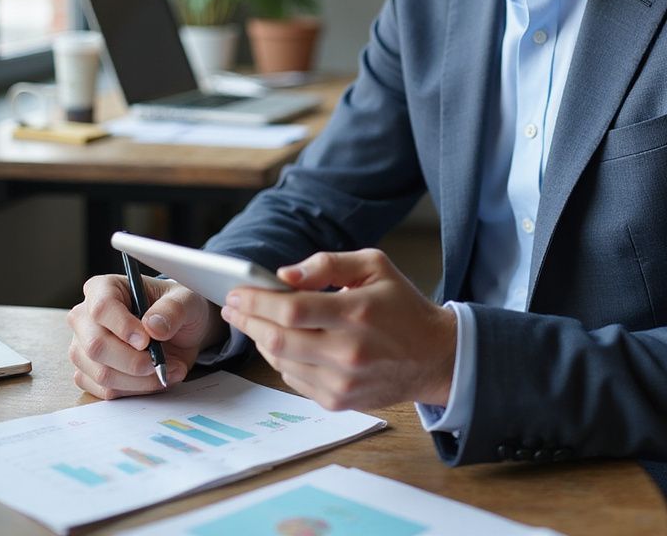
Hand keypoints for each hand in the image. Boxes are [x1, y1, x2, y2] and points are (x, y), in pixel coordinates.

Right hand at [67, 274, 226, 398]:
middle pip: (96, 346)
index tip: (146, 340)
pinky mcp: (89, 374)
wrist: (182, 332)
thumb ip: (173, 310)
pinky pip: (106, 391)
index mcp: (104, 288)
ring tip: (167, 369)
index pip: (102, 307)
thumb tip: (153, 326)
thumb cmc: (178, 308)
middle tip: (158, 362)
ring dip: (139, 380)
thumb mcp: (186, 300)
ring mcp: (83, 348)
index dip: (123, 327)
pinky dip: (136, 390)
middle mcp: (86, 318)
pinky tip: (156, 378)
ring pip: (101, 374)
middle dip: (132, 361)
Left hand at [220, 249, 455, 411]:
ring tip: (252, 321)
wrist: (433, 356)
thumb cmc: (401, 305)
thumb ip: (328, 264)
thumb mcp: (375, 265)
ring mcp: (342, 381)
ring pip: (281, 361)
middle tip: (233, 307)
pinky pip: (293, 379)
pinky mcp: (338, 401)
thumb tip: (284, 275)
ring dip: (260, 340)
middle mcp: (348, 351)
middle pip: (278, 339)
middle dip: (248, 321)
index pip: (292, 309)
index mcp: (357, 312)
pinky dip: (280, 359)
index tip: (237, 292)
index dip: (257, 301)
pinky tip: (280, 343)